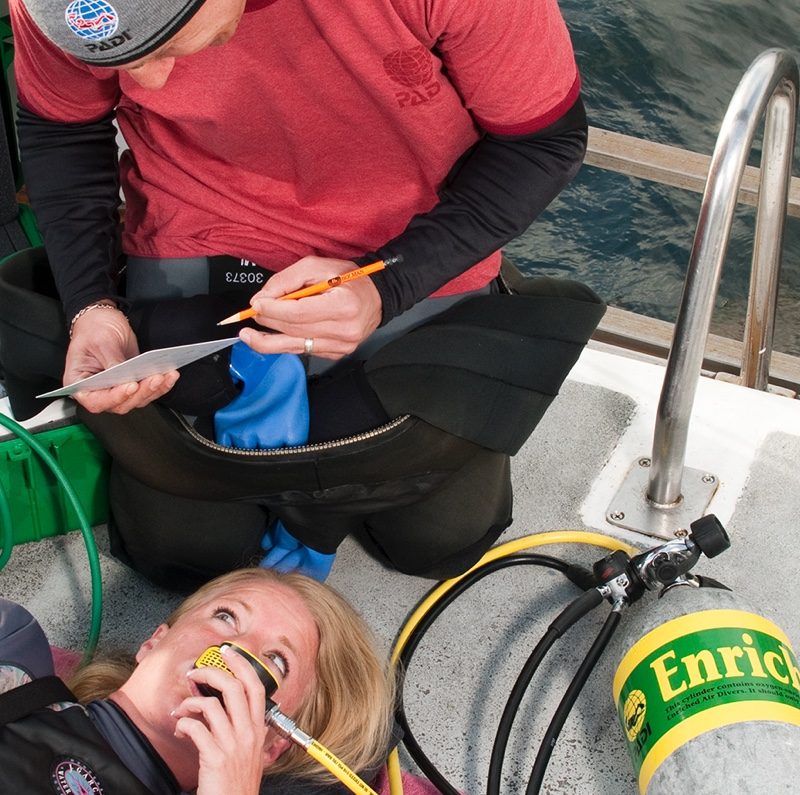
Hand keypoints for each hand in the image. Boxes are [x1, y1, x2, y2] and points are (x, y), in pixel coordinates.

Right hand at [66, 306, 178, 413]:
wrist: (102, 319)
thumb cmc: (93, 328)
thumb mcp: (101, 341)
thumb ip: (112, 361)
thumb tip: (125, 377)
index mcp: (80, 382)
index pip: (95, 401)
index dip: (114, 397)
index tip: (130, 386)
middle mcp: (98, 390)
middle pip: (121, 403)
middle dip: (141, 392)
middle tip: (155, 378)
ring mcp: (116, 388)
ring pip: (137, 399)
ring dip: (154, 389)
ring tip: (166, 375)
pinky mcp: (132, 382)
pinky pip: (147, 390)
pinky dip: (161, 385)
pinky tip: (170, 375)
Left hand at [175, 647, 270, 794]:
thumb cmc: (239, 784)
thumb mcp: (253, 753)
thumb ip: (248, 730)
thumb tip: (233, 710)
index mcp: (258, 728)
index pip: (256, 686)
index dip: (242, 664)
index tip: (228, 654)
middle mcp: (248, 732)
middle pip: (234, 687)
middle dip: (211, 673)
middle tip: (196, 673)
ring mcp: (232, 744)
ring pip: (211, 705)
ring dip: (190, 702)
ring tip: (182, 708)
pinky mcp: (214, 758)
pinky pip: (195, 728)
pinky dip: (183, 724)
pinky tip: (181, 729)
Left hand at [239, 256, 382, 358]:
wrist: (376, 296)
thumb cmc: (348, 278)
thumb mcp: (316, 266)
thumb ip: (287, 280)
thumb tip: (261, 299)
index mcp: (343, 306)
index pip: (299, 313)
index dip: (273, 310)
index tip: (255, 305)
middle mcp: (344, 331)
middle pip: (295, 330)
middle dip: (268, 322)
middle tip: (250, 315)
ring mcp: (342, 346)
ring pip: (296, 346)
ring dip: (269, 342)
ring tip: (249, 337)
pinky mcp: (337, 353)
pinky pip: (305, 350)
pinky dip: (287, 343)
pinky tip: (275, 336)